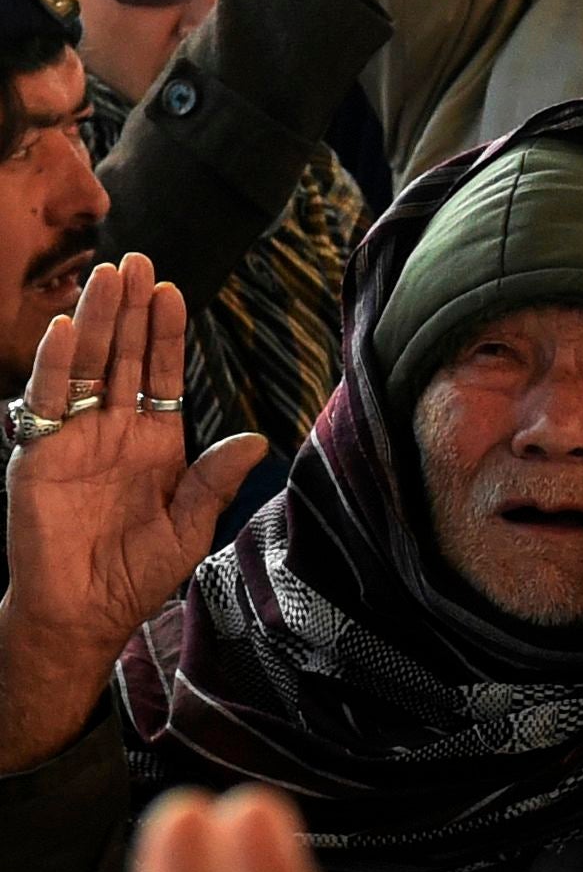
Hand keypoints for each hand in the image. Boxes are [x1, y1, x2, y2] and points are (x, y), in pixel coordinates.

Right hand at [0, 263, 270, 769]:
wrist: (83, 611)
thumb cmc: (135, 572)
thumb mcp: (189, 525)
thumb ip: (214, 480)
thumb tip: (256, 440)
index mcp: (153, 442)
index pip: (161, 375)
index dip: (166, 335)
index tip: (175, 292)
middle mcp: (112, 430)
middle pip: (122, 357)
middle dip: (131, 310)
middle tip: (138, 260)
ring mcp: (73, 437)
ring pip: (85, 367)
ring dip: (94, 322)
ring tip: (107, 277)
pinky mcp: (37, 454)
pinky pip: (45, 403)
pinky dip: (53, 366)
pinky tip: (63, 331)